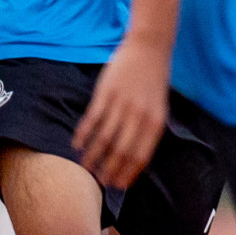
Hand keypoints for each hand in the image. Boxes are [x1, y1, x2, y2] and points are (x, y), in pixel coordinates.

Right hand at [73, 36, 171, 188]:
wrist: (148, 48)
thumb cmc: (153, 81)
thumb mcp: (158, 108)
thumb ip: (148, 130)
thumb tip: (134, 158)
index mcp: (155, 123)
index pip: (140, 157)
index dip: (128, 173)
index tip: (118, 186)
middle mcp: (139, 116)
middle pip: (121, 151)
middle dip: (109, 170)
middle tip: (99, 181)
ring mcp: (121, 104)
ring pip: (104, 138)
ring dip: (94, 155)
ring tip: (85, 167)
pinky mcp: (106, 93)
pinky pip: (93, 119)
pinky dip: (84, 134)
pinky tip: (77, 144)